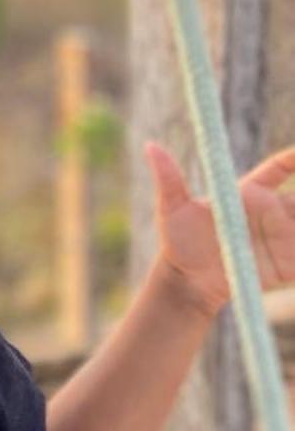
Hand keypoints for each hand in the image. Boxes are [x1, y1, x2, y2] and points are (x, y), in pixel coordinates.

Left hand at [146, 140, 294, 318]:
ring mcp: (283, 239)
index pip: (279, 169)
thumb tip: (150, 146)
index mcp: (249, 194)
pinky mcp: (288, 265)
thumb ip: (170, 179)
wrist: (189, 283)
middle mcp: (271, 213)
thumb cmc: (179, 242)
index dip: (294, 158)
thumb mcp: (173, 210)